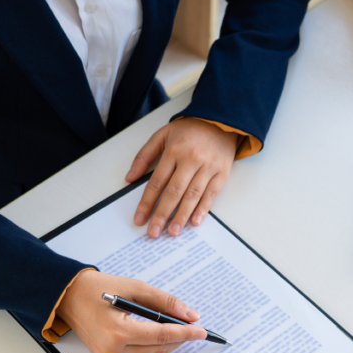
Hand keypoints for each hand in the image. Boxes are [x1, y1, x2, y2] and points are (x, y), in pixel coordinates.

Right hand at [57, 270, 206, 352]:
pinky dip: (153, 350)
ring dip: (168, 346)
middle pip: (159, 349)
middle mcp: (113, 349)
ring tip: (179, 331)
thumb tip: (190, 314)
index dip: (185, 333)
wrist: (67, 296)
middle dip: (179, 339)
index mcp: (118, 331)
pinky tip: (161, 338)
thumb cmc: (97, 288)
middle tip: (193, 327)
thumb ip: (163, 302)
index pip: (162, 335)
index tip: (202, 331)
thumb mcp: (134, 288)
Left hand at [126, 118, 239, 237]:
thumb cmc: (190, 129)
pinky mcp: (221, 173)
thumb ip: (145, 155)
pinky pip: (211, 194)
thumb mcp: (163, 134)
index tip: (140, 218)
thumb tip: (130, 177)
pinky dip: (203, 209)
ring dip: (181, 215)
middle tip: (154, 232)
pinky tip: (194, 221)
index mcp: (173, 151)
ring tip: (173, 232)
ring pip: (192, 196)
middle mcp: (190, 160)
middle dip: (162, 214)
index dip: (147, 202)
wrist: (221, 120)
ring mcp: (207, 167)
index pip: (157, 181)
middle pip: (173, 192)